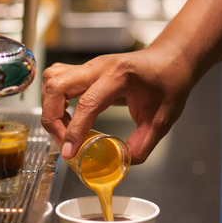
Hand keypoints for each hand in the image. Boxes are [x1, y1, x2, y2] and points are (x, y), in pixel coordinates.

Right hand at [40, 44, 194, 164]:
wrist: (171, 60)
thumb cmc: (169, 82)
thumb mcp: (162, 118)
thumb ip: (142, 144)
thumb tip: (121, 162)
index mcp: (120, 74)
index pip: (87, 102)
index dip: (74, 130)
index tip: (69, 152)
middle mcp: (99, 66)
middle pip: (57, 85)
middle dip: (52, 118)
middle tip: (63, 142)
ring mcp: (89, 66)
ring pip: (52, 80)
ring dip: (50, 108)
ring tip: (64, 130)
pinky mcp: (85, 71)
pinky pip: (57, 80)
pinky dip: (54, 101)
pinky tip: (68, 117)